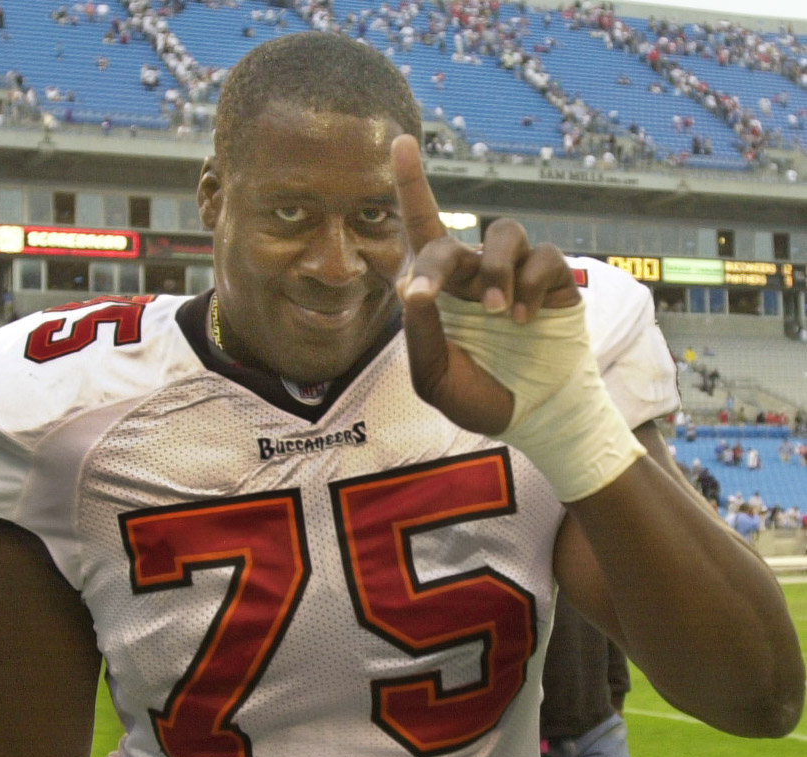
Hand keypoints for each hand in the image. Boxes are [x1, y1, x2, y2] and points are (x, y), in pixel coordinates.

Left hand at [391, 134, 579, 435]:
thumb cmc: (479, 396)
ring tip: (496, 314)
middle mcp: (473, 273)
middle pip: (448, 238)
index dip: (412, 183)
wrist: (534, 417)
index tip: (401, 141)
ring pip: (503, 232)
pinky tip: (524, 319)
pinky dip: (530, 285)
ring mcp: (514, 273)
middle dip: (436, 263)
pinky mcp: (553, 279)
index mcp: (440, 290)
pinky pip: (542, 257)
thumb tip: (408, 290)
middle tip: (427, 296)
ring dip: (494, 271)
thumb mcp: (434, 377)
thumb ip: (420, 335)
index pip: (421, 229)